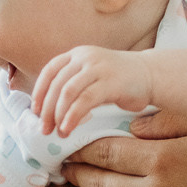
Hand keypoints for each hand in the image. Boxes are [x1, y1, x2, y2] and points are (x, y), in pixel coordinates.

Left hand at [31, 45, 151, 136]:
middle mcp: (85, 57)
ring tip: (57, 132)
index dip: (39, 92)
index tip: (35, 112)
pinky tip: (68, 128)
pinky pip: (85, 100)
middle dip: (47, 109)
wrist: (151, 75)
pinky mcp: (111, 81)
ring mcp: (98, 67)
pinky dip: (73, 116)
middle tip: (44, 129)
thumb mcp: (91, 76)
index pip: (49, 71)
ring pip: (68, 92)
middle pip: (57, 84)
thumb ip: (72, 85)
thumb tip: (48, 111)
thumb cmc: (118, 81)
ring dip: (58, 115)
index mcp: (77, 54)